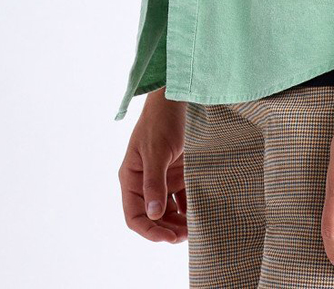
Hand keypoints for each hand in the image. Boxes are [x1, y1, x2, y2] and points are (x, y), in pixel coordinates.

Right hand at [118, 88, 188, 243]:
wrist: (180, 96)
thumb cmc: (161, 120)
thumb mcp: (156, 151)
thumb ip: (154, 182)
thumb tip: (154, 214)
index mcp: (132, 177)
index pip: (134, 215)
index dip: (149, 230)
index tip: (167, 237)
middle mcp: (146, 181)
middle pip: (153, 216)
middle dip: (167, 229)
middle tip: (187, 236)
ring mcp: (163, 177)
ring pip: (169, 210)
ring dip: (180, 221)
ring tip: (196, 227)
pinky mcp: (179, 171)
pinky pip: (183, 197)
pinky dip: (190, 207)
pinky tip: (202, 212)